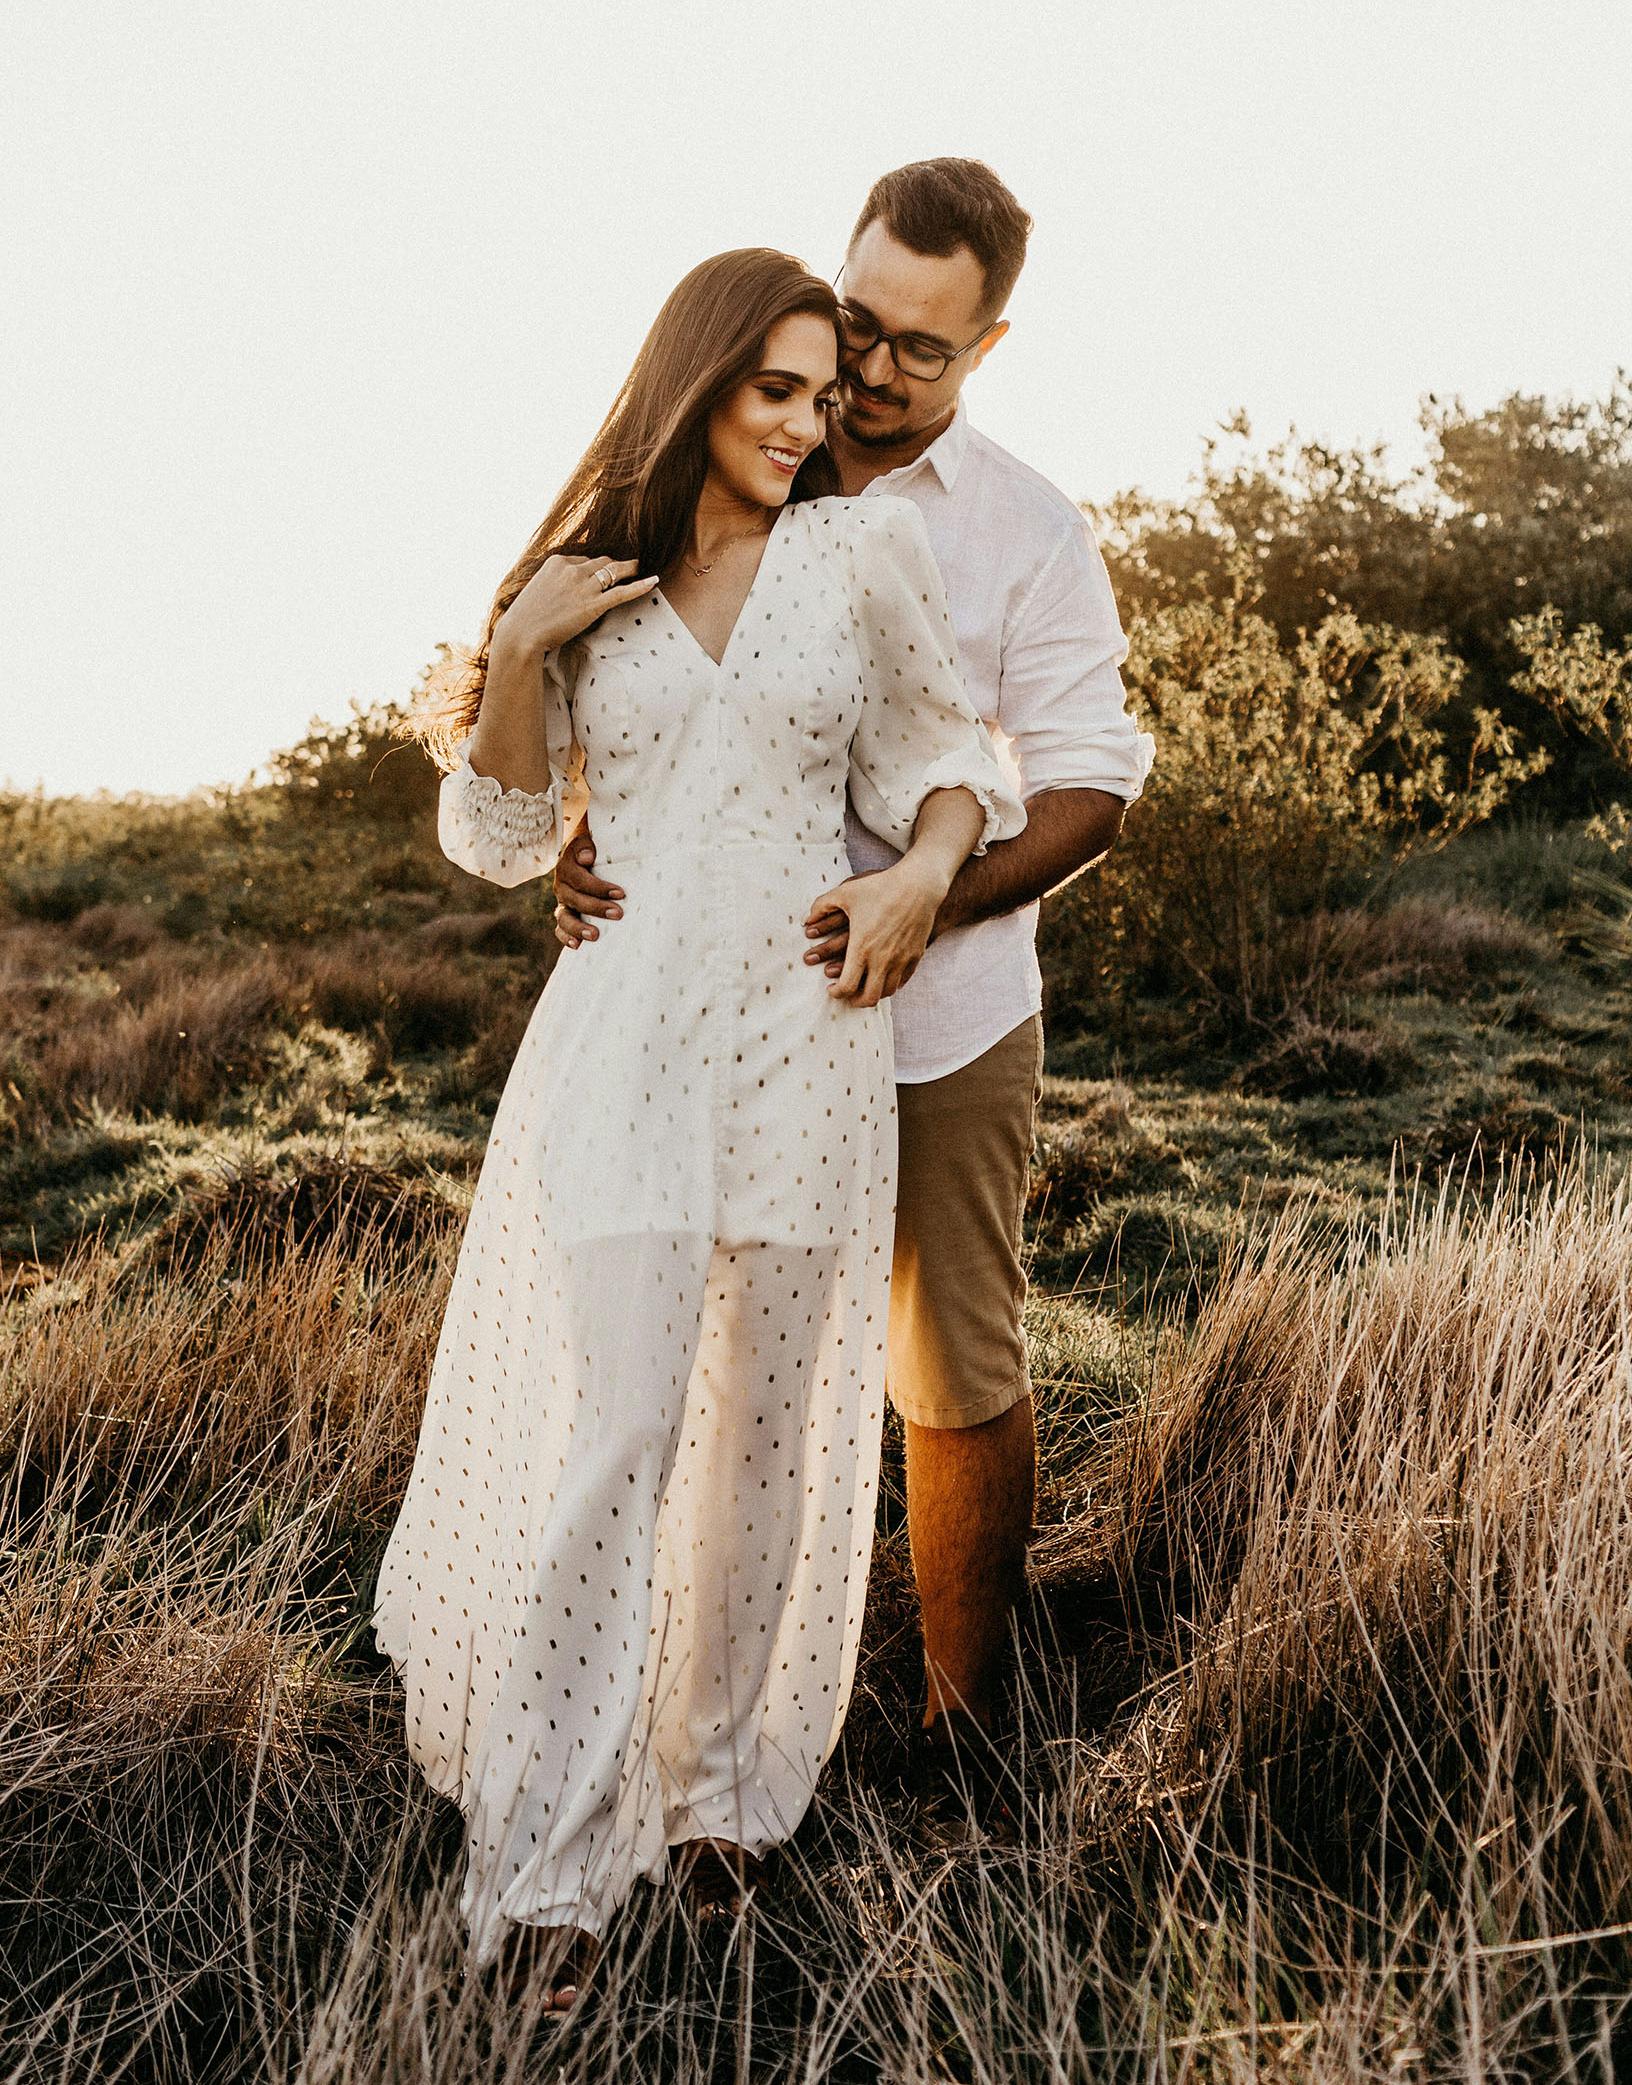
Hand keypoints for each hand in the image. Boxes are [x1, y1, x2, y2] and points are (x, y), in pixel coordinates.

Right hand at [496, 554, 657, 661]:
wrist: (521, 634)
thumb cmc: (526, 618)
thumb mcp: (538, 589)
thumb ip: (554, 582)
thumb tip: (565, 587)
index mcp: (557, 562)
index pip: (583, 558)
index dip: (592, 567)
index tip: (597, 574)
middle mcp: (572, 569)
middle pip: (601, 561)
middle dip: (613, 565)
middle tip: (626, 567)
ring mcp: (584, 586)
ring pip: (614, 571)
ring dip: (628, 568)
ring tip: (639, 567)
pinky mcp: (593, 605)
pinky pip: (622, 592)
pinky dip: (640, 585)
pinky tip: (653, 580)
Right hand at [553, 821, 622, 949]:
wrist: (583, 853)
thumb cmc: (594, 849)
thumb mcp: (589, 841)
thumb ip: (586, 846)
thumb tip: (587, 858)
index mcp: (567, 868)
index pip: (580, 880)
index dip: (599, 888)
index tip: (621, 893)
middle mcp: (562, 886)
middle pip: (575, 900)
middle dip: (596, 908)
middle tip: (618, 914)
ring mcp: (562, 902)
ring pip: (564, 917)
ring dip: (578, 928)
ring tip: (595, 935)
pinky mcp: (565, 914)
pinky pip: (561, 928)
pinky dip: (566, 937)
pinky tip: (577, 946)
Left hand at [803, 859, 948, 1007]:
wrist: (918, 885)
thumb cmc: (880, 887)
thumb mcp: (845, 893)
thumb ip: (821, 906)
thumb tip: (806, 920)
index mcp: (861, 949)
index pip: (846, 986)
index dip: (836, 992)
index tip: (831, 988)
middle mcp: (882, 960)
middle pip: (867, 997)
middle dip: (854, 1001)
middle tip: (848, 995)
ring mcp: (901, 960)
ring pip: (887, 992)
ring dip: (873, 994)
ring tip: (865, 988)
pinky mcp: (915, 956)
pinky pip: (903, 980)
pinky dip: (892, 984)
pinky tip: (885, 978)